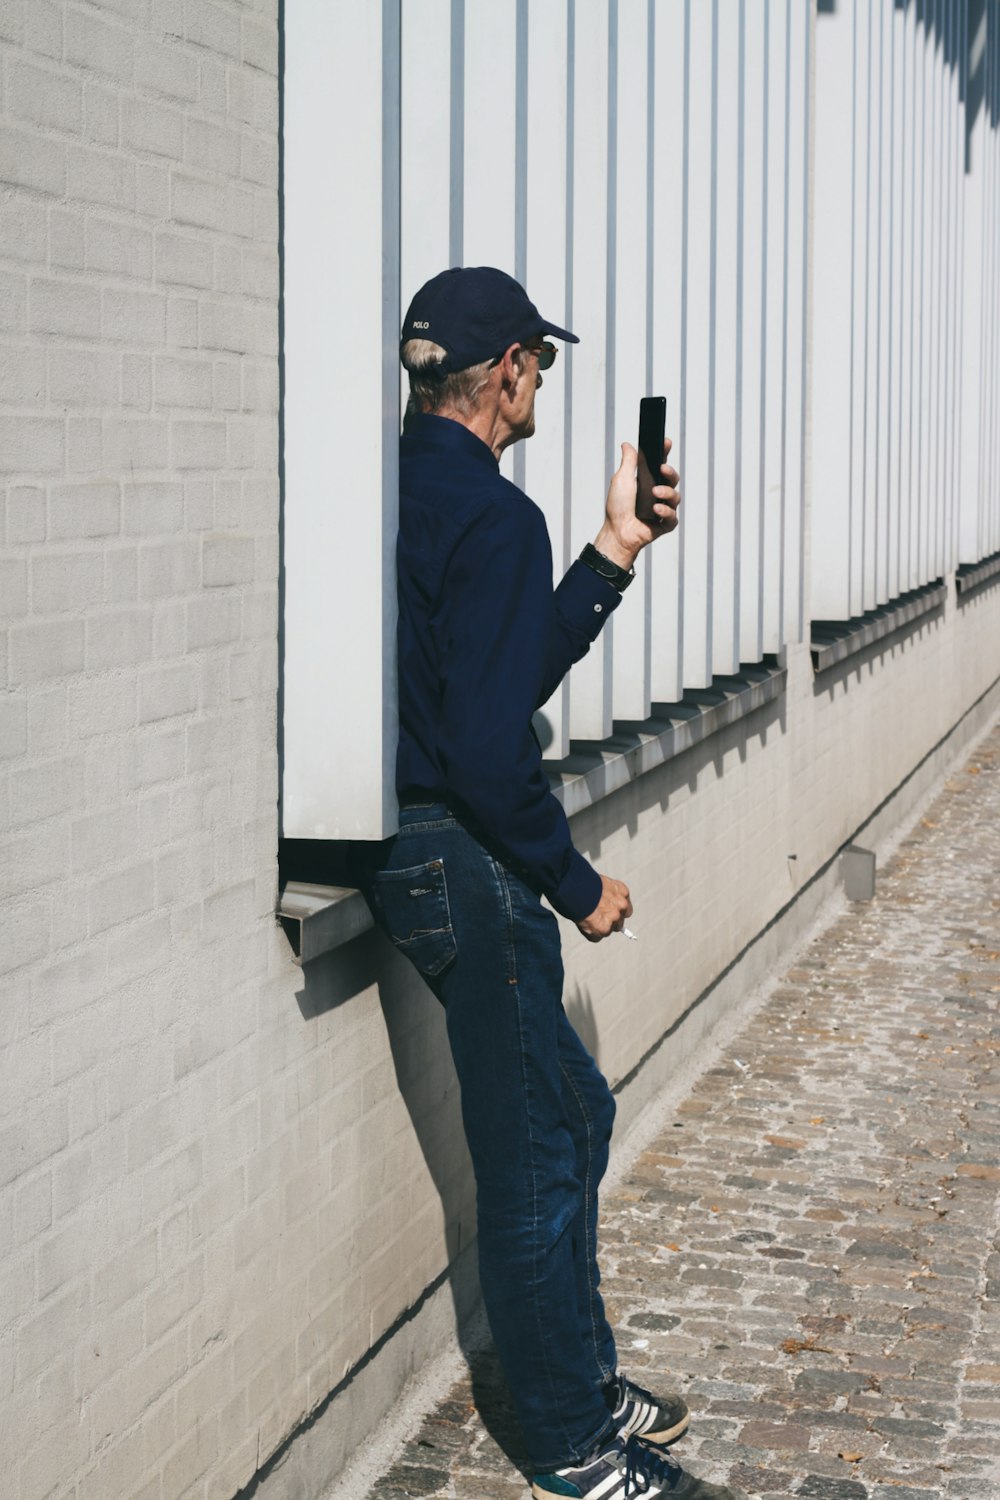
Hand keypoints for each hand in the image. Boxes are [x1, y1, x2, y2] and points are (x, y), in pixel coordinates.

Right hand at [577, 874, 632, 942]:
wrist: (576, 889)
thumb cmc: (582, 884)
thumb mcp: (599, 885)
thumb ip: (605, 896)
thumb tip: (599, 904)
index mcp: (622, 892)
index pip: (625, 908)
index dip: (616, 912)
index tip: (608, 913)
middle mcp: (622, 905)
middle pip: (619, 921)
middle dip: (610, 922)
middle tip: (595, 918)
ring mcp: (614, 918)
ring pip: (609, 930)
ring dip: (599, 928)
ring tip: (586, 918)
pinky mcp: (604, 929)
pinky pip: (596, 937)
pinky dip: (589, 934)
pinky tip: (582, 923)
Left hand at [592, 438, 680, 570]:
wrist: (617, 532)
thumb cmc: (617, 507)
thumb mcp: (621, 480)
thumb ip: (628, 462)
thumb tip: (627, 444)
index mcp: (649, 481)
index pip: (661, 464)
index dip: (665, 452)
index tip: (666, 442)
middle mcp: (658, 493)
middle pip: (673, 478)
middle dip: (670, 472)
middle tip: (662, 469)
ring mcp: (663, 509)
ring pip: (675, 497)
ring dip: (667, 493)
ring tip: (654, 493)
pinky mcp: (665, 524)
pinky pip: (672, 517)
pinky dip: (665, 512)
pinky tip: (656, 510)